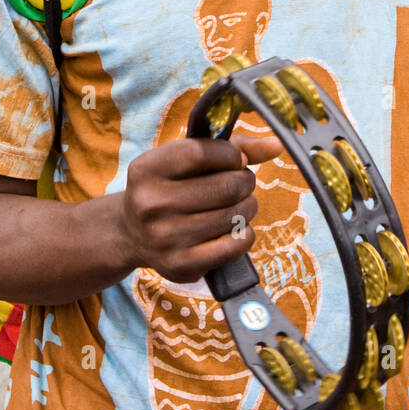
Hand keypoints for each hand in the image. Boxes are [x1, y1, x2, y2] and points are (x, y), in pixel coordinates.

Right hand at [116, 134, 282, 283]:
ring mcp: (165, 238)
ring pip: (235, 215)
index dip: (231, 154)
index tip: (235, 160)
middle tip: (241, 184)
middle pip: (226, 186)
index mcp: (146, 170)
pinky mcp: (182, 265)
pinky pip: (236, 244)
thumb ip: (230, 147)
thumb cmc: (169, 187)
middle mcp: (150, 204)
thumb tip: (277, 144)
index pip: (202, 153)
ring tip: (238, 205)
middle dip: (245, 181)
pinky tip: (234, 228)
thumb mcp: (184, 160)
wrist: (132, 234)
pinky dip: (245, 233)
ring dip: (248, 206)